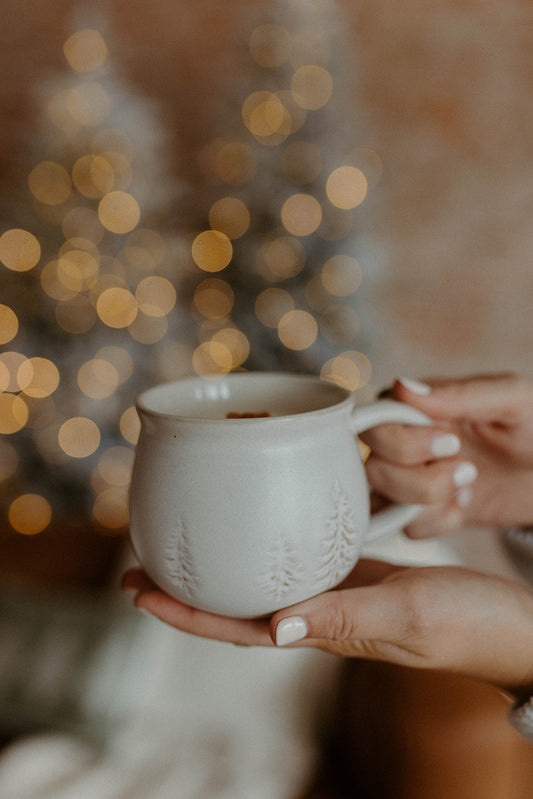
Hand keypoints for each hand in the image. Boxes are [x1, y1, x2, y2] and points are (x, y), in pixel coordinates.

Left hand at [122, 561, 532, 698]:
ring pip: (264, 580)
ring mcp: (339, 590)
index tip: (137, 591)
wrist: (509, 621)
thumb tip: (276, 628)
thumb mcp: (406, 615)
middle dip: (187, 591)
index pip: (237, 629)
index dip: (184, 615)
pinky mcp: (359, 570)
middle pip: (237, 605)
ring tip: (185, 540)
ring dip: (222, 564)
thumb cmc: (468, 625)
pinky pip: (302, 556)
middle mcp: (321, 613)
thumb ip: (344, 617)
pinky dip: (270, 541)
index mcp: (325, 631)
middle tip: (139, 560)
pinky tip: (261, 519)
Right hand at [361, 373, 532, 536]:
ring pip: (381, 502)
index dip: (404, 443)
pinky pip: (404, 527)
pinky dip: (438, 521)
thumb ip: (459, 392)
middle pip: (371, 469)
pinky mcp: (420, 511)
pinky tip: (464, 504)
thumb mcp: (511, 400)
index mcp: (413, 406)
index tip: (452, 442)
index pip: (374, 425)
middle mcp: (400, 441)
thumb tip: (402, 387)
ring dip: (428, 501)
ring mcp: (406, 478)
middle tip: (467, 469)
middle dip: (419, 479)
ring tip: (468, 485)